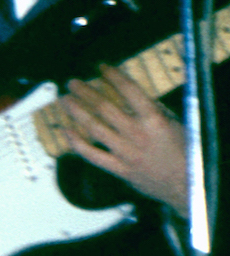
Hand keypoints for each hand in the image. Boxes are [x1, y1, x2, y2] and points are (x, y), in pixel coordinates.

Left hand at [47, 64, 186, 211]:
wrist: (190, 187)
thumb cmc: (188, 155)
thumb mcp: (178, 125)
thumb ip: (155, 109)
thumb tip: (133, 95)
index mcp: (154, 120)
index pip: (129, 91)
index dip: (113, 76)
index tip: (102, 67)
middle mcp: (137, 134)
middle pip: (104, 107)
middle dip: (86, 92)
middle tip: (73, 82)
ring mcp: (126, 152)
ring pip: (94, 127)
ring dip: (76, 111)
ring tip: (64, 99)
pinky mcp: (119, 169)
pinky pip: (92, 155)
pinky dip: (76, 142)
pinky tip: (65, 130)